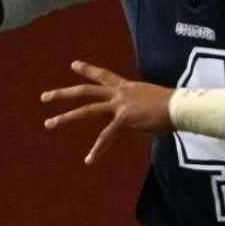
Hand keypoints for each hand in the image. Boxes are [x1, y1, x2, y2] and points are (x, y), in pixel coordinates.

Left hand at [41, 61, 173, 164]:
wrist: (180, 106)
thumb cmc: (174, 105)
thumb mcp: (152, 100)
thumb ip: (141, 105)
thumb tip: (144, 114)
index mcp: (127, 87)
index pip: (103, 75)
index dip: (87, 69)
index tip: (73, 64)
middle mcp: (119, 94)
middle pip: (85, 91)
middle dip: (62, 94)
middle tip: (44, 97)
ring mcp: (120, 106)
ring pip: (86, 111)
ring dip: (65, 118)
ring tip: (48, 124)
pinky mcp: (124, 120)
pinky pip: (106, 136)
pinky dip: (98, 150)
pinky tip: (89, 160)